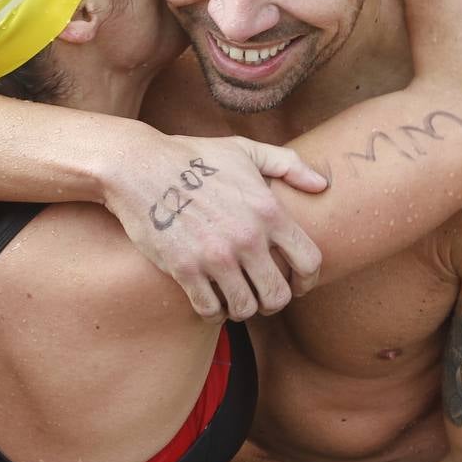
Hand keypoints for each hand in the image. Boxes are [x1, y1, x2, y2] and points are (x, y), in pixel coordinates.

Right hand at [100, 134, 325, 321]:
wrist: (140, 167)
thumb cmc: (193, 156)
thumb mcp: (244, 150)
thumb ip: (287, 164)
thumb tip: (321, 184)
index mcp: (268, 210)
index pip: (309, 261)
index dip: (309, 280)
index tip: (299, 284)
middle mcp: (247, 237)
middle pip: (278, 295)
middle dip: (274, 300)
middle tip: (262, 296)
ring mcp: (215, 256)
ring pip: (245, 308)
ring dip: (242, 308)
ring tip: (235, 299)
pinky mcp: (185, 269)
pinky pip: (209, 309)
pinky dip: (213, 311)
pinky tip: (209, 300)